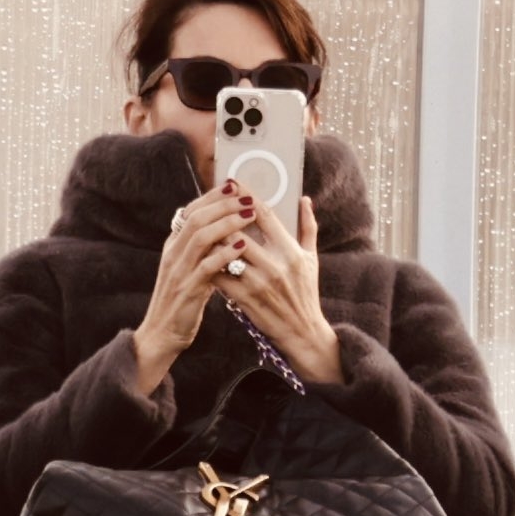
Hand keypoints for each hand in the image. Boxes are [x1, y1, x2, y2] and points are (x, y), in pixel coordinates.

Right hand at [133, 181, 252, 393]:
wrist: (162, 333)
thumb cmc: (183, 300)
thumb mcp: (191, 269)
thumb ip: (205, 250)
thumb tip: (229, 231)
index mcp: (174, 245)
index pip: (191, 210)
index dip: (213, 196)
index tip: (235, 184)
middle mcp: (173, 252)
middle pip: (197, 217)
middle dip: (223, 204)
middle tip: (248, 196)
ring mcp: (179, 269)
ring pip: (200, 236)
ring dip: (227, 222)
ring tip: (250, 214)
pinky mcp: (187, 288)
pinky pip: (207, 265)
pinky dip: (225, 253)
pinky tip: (243, 246)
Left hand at [215, 195, 343, 383]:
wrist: (302, 332)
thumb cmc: (307, 293)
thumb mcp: (311, 259)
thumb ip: (308, 227)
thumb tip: (304, 199)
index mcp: (291, 251)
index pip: (265, 215)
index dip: (246, 196)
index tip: (233, 183)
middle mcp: (275, 265)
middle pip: (238, 231)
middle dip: (222, 217)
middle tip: (210, 205)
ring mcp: (258, 282)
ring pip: (225, 252)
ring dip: (212, 240)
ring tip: (203, 229)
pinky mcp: (245, 298)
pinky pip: (220, 275)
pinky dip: (210, 264)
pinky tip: (204, 257)